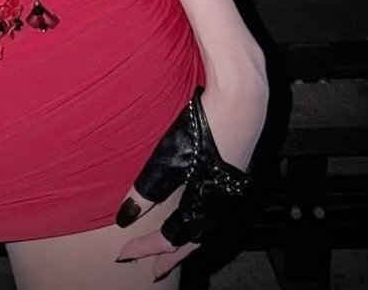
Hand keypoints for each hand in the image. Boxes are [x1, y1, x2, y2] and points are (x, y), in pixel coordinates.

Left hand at [114, 76, 267, 281]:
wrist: (242, 98)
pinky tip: (193, 207)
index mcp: (208, 202)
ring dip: (186, 236)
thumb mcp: (169, 156)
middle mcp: (223, 199)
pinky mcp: (231, 167)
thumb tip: (125, 217)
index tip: (126, 253)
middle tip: (155, 269)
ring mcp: (230, 183)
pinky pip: (212, 205)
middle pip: (196, 236)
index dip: (150, 246)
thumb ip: (148, 188)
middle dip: (173, 253)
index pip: (176, 236)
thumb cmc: (206, 126)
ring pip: (206, 222)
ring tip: (172, 246)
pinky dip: (198, 216)